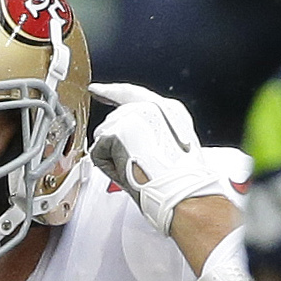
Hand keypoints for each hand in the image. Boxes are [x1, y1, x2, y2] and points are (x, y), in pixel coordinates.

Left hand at [88, 83, 246, 236]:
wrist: (181, 190)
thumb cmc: (183, 178)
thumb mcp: (177, 145)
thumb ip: (154, 131)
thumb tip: (134, 140)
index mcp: (168, 109)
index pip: (131, 94)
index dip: (112, 92)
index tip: (98, 89)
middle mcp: (148, 107)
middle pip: (114, 122)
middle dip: (116, 144)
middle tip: (137, 165)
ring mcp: (130, 116)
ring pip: (105, 138)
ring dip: (115, 157)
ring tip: (139, 168)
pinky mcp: (115, 131)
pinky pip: (99, 154)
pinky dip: (109, 168)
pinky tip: (129, 170)